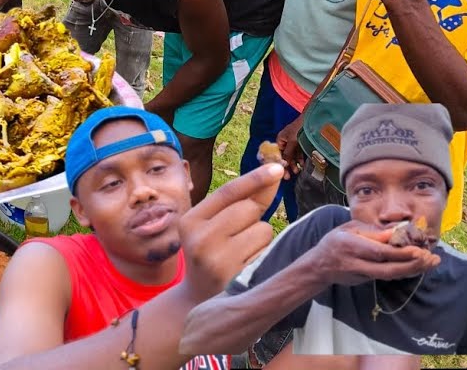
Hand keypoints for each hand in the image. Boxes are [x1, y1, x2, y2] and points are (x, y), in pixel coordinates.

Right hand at [177, 163, 283, 302]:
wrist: (198, 300)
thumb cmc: (210, 253)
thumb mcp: (211, 226)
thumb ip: (240, 201)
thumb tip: (273, 173)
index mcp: (190, 221)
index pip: (228, 192)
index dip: (255, 178)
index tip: (277, 167)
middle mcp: (200, 239)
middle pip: (248, 209)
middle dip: (253, 216)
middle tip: (237, 235)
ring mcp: (218, 260)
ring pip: (263, 229)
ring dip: (260, 237)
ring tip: (240, 252)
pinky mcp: (238, 277)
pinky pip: (266, 250)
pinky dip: (263, 254)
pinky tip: (246, 265)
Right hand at [276, 119, 303, 179]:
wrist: (312, 118)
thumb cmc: (300, 127)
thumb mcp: (292, 141)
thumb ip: (287, 153)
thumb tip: (283, 164)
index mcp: (280, 139)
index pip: (277, 153)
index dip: (279, 163)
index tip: (282, 172)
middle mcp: (285, 140)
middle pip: (284, 155)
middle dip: (288, 165)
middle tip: (290, 175)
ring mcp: (293, 141)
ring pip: (292, 155)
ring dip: (294, 163)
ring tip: (297, 171)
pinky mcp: (301, 142)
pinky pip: (299, 152)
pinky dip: (300, 158)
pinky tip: (302, 164)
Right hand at [307, 220, 440, 285]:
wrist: (320, 266)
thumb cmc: (335, 242)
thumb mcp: (349, 229)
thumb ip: (372, 232)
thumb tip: (397, 231)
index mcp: (351, 246)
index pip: (379, 252)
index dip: (400, 253)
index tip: (419, 250)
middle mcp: (357, 263)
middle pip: (389, 269)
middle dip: (413, 265)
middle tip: (432, 258)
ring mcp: (363, 274)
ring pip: (392, 275)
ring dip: (414, 270)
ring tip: (433, 262)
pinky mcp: (368, 280)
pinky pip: (390, 276)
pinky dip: (407, 271)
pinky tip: (421, 265)